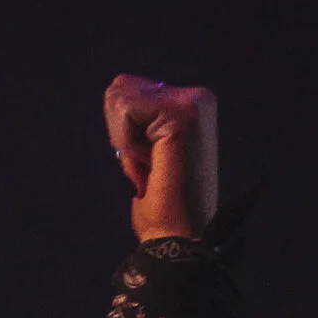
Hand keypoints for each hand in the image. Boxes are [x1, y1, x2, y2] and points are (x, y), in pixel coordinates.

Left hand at [105, 74, 218, 242]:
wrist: (177, 232)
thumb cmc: (160, 197)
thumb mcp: (146, 144)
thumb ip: (139, 114)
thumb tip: (118, 85)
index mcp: (193, 102)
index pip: (126, 88)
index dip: (122, 130)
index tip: (149, 158)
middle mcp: (199, 97)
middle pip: (120, 87)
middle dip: (120, 132)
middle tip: (149, 164)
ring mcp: (194, 103)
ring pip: (120, 99)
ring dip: (124, 141)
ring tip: (151, 165)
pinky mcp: (182, 114)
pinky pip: (125, 112)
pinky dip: (127, 143)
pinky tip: (151, 164)